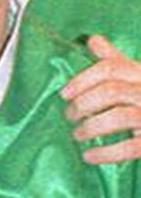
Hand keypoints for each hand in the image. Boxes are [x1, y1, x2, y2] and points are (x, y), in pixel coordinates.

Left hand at [61, 34, 140, 161]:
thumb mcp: (138, 76)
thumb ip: (116, 60)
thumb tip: (93, 40)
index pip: (111, 69)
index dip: (83, 79)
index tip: (63, 93)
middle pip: (111, 92)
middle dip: (83, 104)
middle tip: (69, 115)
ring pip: (119, 118)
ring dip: (91, 127)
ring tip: (76, 134)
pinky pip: (129, 148)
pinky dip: (105, 153)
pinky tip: (89, 156)